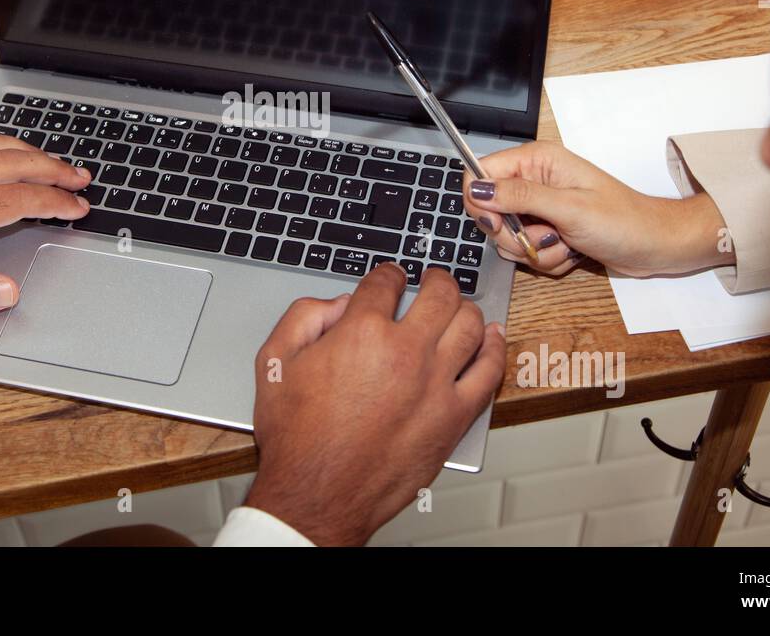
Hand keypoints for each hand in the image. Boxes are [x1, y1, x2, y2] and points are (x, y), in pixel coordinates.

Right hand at [244, 265, 505, 545]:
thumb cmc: (297, 438)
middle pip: (439, 294)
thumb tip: (337, 304)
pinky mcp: (454, 416)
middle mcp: (405, 353)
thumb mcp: (273, 362)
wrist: (317, 494)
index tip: (390, 278)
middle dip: (436, 279)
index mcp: (361, 333)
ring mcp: (436, 384)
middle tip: (432, 279)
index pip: (386, 282)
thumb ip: (303, 317)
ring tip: (458, 306)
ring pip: (471, 325)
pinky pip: (489, 371)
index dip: (388, 274)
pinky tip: (492, 337)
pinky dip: (495, 347)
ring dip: (465, 307)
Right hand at [462, 140, 728, 276]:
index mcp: (536, 161)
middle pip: (490, 212)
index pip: (480, 174)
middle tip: (547, 235)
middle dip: (515, 235)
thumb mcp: (568, 207)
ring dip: (535, 251)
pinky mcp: (548, 231)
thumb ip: (519, 196)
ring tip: (567, 243)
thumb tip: (477, 189)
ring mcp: (540, 208)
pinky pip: (527, 252)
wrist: (655, 245)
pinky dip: (548, 259)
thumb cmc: (623, 221)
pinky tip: (572, 251)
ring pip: (508, 238)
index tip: (499, 223)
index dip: (482, 202)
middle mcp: (534, 181)